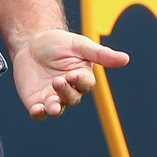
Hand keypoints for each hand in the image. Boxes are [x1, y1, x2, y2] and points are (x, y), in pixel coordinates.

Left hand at [11, 29, 128, 118]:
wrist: (31, 43)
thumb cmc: (58, 43)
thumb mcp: (79, 44)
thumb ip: (101, 54)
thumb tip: (125, 59)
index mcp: (82, 77)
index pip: (86, 84)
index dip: (80, 81)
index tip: (72, 74)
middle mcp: (69, 90)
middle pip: (72, 98)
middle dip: (65, 92)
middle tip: (58, 81)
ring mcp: (52, 97)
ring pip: (57, 108)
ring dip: (55, 108)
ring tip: (52, 106)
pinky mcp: (36, 101)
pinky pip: (39, 112)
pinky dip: (39, 113)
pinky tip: (36, 110)